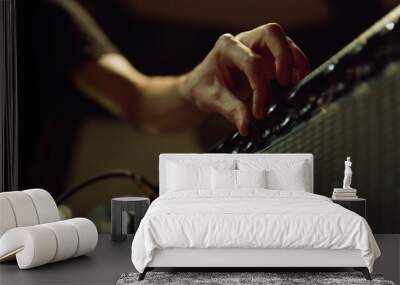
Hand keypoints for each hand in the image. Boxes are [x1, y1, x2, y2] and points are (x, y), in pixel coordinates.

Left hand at [182, 23, 309, 135]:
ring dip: (295, 60)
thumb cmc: (204, 88)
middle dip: (284, 56)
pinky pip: (287, 55)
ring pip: (283, 41)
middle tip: (285, 81)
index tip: (259, 113)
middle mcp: (244, 41)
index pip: (251, 62)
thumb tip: (246, 125)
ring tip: (299, 81)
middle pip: (271, 34)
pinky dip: (296, 66)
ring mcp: (257, 47)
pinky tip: (297, 82)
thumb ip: (230, 110)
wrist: (201, 85)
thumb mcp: (211, 100)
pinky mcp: (267, 57)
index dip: (260, 88)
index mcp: (226, 48)